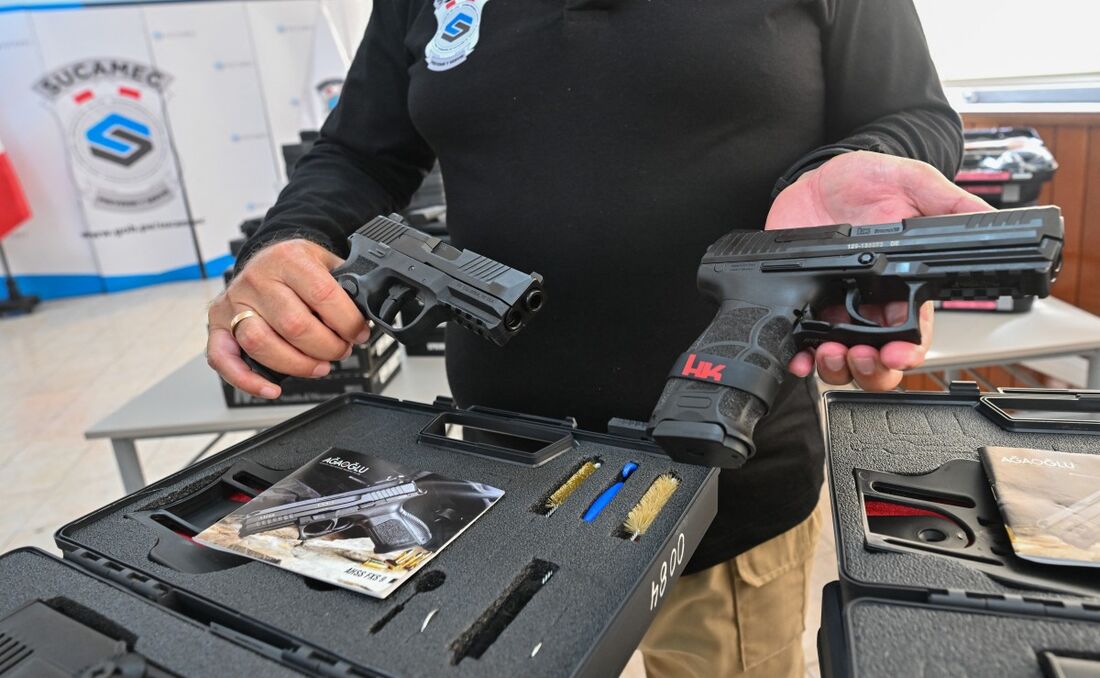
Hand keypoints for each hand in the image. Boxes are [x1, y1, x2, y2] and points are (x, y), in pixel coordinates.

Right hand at [207, 239, 369, 398]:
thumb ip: (347, 286)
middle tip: (340, 350)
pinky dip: (247, 380)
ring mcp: (234, 302)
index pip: (323, 295)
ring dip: (297, 365)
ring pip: (262, 344)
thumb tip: (368, 315)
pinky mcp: (218, 324)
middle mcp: (257, 279)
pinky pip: (223, 358)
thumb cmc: (298, 265)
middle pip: (294, 325)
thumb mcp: (327, 261)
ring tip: (319, 366)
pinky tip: (272, 388)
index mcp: (288, 259)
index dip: (347, 322)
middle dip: (327, 347)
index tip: (359, 333)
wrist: (268, 256)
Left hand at [765, 150, 991, 390]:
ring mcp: (833, 309)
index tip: (896, 354)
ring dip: (838, 367)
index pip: (914, 334)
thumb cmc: (864, 180)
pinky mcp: (801, 305)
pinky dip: (800, 359)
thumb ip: (949, 202)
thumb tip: (988, 218)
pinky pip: (802, 346)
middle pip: (879, 360)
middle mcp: (869, 306)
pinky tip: (799, 356)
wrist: (815, 176)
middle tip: (860, 354)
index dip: (908, 352)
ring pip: (842, 361)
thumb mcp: (911, 182)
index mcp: (902, 285)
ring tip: (829, 349)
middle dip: (872, 370)